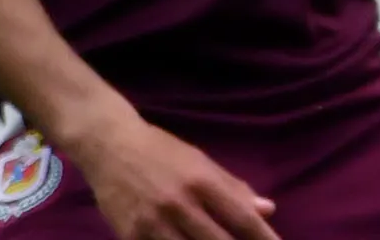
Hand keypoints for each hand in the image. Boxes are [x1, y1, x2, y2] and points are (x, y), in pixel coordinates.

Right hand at [67, 111, 276, 239]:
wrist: (110, 148)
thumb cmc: (163, 152)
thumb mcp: (203, 162)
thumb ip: (235, 188)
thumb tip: (268, 209)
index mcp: (203, 183)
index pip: (242, 218)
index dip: (263, 237)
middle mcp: (180, 206)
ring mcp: (152, 225)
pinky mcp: (129, 237)